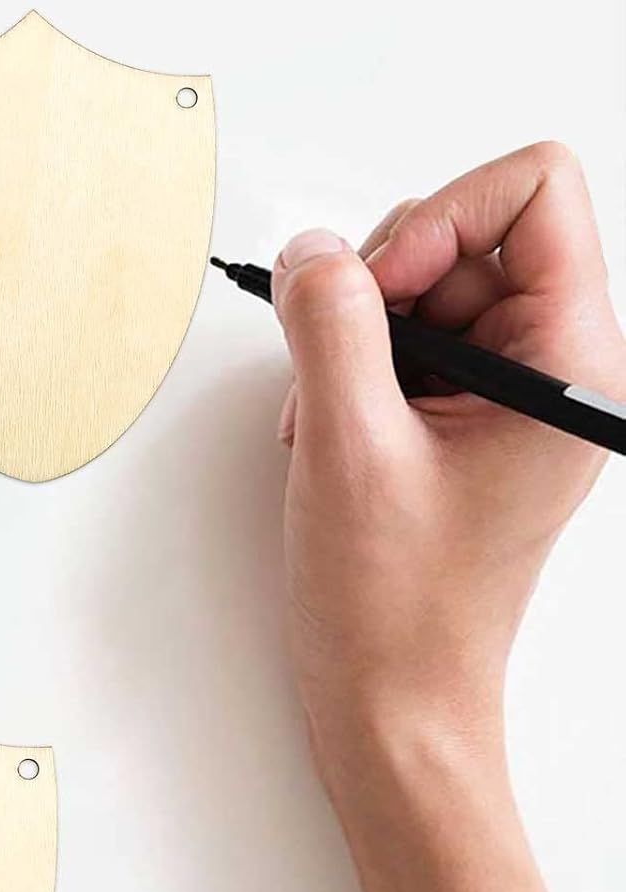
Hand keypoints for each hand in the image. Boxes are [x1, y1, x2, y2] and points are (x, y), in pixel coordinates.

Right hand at [272, 142, 625, 891]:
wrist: (393, 700)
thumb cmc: (395, 605)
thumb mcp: (349, 446)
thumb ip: (333, 325)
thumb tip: (316, 248)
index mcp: (574, 363)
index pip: (534, 191)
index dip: (443, 215)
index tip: (384, 287)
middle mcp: (556, 366)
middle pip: (468, 230)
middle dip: (383, 283)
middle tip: (344, 365)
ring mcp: (510, 392)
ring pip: (423, 283)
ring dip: (356, 335)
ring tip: (333, 420)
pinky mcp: (466, 417)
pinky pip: (403, 338)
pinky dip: (352, 368)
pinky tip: (334, 434)